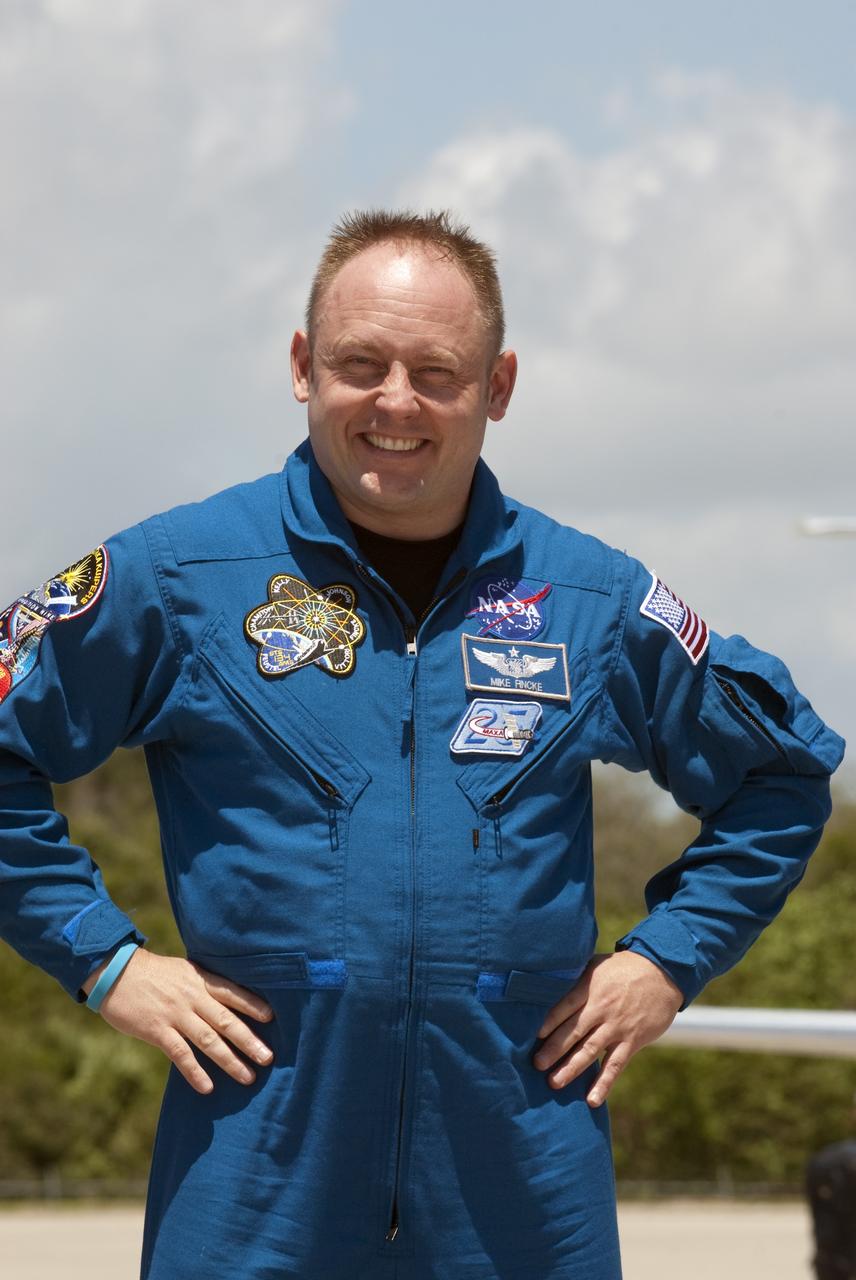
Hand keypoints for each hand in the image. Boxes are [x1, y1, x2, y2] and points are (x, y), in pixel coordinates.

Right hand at [82, 949, 274, 1094]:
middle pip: (226, 1020)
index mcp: (200, 980)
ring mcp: (175, 1014)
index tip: (273, 1018)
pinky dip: (195, 1072)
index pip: (233, 992)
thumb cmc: (153, 973)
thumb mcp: (184, 971)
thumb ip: (203, 985)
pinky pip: (180, 1054)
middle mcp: (192, 997)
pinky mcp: (157, 1030)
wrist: (116, 972)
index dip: (253, 1004)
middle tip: (269, 1058)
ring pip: (208, 1040)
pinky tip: (207, 1088)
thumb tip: (228, 1000)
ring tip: (248, 1077)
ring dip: (229, 1060)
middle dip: (249, 1040)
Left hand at [531, 951, 682, 1106]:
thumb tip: (546, 985)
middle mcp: (601, 1009)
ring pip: (590, 1050)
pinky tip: (592, 1100)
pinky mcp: (632, 1040)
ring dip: (571, 1068)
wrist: (662, 972)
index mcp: (589, 988)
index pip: (564, 1007)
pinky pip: (615, 1065)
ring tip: (554, 1083)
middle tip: (536, 1064)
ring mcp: (616, 1026)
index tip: (532, 1036)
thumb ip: (574, 978)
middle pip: (573, 1031)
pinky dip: (604, 1083)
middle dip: (554, 1049)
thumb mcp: (595, 965)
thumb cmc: (622, 968)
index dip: (548, 1022)